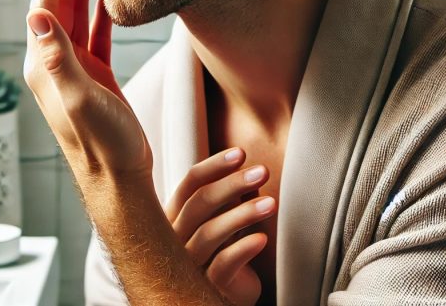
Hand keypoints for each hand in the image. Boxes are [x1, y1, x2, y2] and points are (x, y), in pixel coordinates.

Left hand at [23, 0, 152, 179]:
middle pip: (56, 7)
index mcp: (44, 66)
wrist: (118, 177)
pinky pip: (94, 35)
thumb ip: (58, 58)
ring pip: (75, 17)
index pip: (42, 10)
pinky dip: (99, 12)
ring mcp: (75, 70)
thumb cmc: (101, 144)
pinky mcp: (94, 77)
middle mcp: (54, 64)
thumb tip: (35, 15)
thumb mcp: (78, 98)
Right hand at [164, 147, 275, 305]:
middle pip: (199, 204)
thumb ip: (233, 197)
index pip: (189, 184)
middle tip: (262, 171)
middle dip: (232, 183)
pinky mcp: (205, 286)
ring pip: (209, 233)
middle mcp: (174, 237)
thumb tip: (252, 171)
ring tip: (271, 203)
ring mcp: (188, 263)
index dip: (214, 166)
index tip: (241, 153)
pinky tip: (262, 238)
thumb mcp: (227, 219)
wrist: (225, 295)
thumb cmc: (224, 251)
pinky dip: (243, 248)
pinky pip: (222, 264)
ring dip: (242, 214)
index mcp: (176, 215)